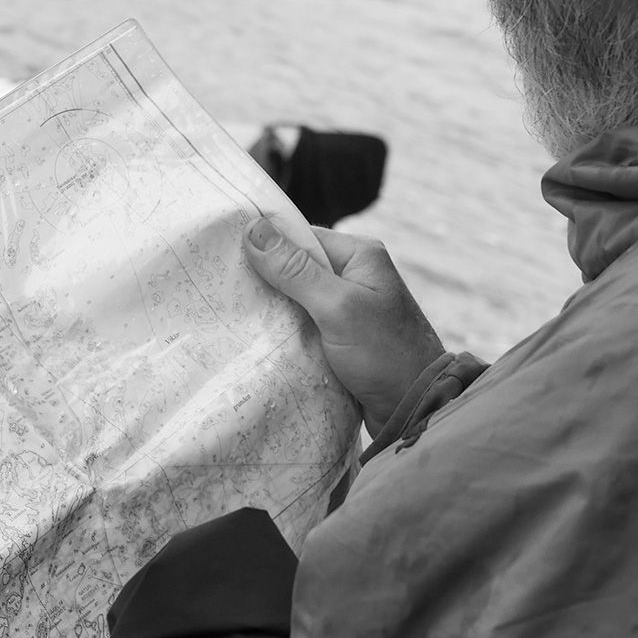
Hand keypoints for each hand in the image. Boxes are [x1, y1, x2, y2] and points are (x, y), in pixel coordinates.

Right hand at [243, 218, 446, 434]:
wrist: (418, 409)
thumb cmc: (385, 353)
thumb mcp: (337, 306)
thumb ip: (295, 270)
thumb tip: (253, 229)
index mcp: (359, 256)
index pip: (300, 236)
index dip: (264, 244)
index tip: (222, 253)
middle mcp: (354, 277)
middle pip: (295, 268)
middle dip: (263, 279)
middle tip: (220, 287)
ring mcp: (348, 310)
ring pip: (296, 301)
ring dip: (271, 309)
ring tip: (230, 313)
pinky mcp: (340, 339)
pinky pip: (304, 326)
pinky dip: (284, 332)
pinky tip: (256, 338)